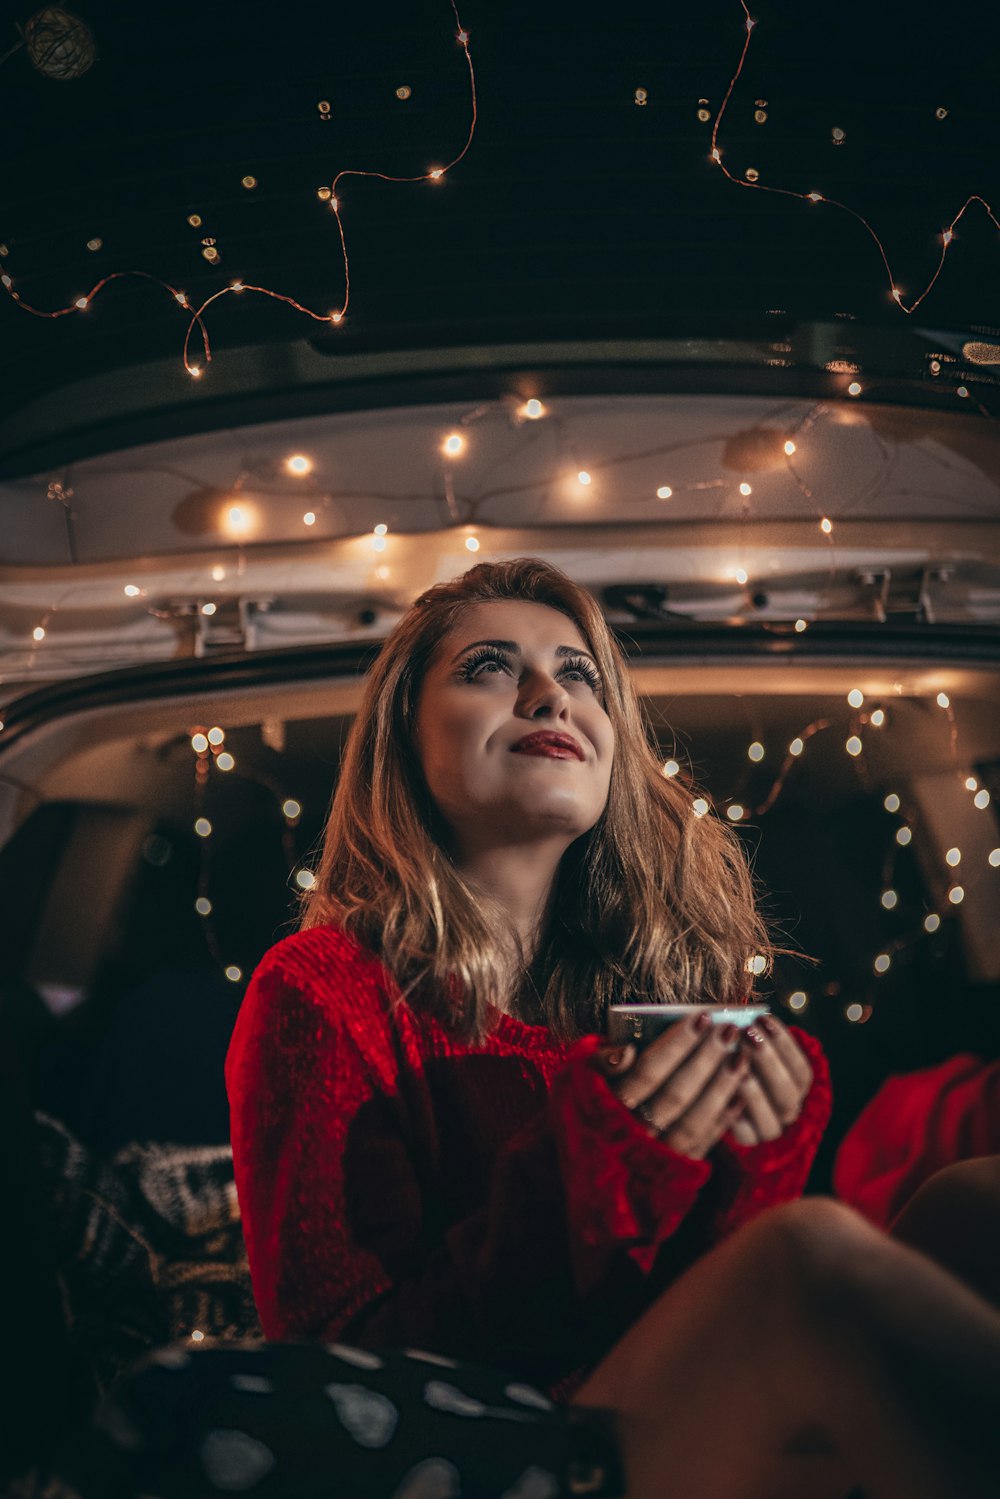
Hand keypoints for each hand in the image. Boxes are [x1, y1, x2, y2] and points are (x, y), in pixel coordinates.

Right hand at [599, 1014, 751, 1159]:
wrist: (589, 1159)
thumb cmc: (590, 1100)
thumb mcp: (581, 1076)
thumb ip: (599, 1060)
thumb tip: (626, 1052)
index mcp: (605, 1106)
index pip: (647, 1071)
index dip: (677, 1045)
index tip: (702, 1017)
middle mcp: (630, 1134)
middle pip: (675, 1095)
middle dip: (706, 1060)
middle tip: (730, 1030)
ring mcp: (653, 1157)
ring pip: (692, 1123)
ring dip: (720, 1089)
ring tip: (742, 1057)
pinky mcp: (671, 1174)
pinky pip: (702, 1146)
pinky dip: (723, 1121)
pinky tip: (741, 1095)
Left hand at [727, 1014, 812, 1145]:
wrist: (711, 1093)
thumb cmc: (732, 1056)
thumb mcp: (745, 1043)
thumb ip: (751, 1034)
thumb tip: (743, 1015)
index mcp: (796, 1085)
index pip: (801, 1069)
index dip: (784, 1044)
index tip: (763, 1019)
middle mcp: (788, 1110)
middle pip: (788, 1093)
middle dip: (768, 1061)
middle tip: (747, 1035)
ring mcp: (769, 1128)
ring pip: (772, 1117)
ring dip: (755, 1089)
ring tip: (736, 1063)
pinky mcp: (747, 1141)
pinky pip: (745, 1132)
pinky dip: (735, 1113)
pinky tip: (724, 1092)